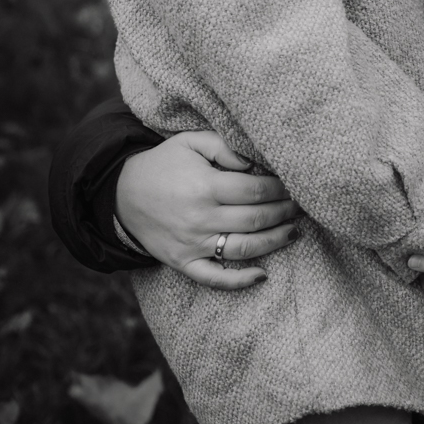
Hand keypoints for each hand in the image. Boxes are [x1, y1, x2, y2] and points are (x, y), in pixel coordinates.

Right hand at [115, 131, 298, 290]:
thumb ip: (224, 146)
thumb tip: (254, 162)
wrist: (122, 193)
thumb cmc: (164, 163)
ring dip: (275, 241)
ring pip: (245, 249)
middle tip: (301, 205)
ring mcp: (193, 244)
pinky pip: (214, 278)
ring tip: (294, 231)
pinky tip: (263, 276)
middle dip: (284, 212)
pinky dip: (239, 282)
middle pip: (256, 219)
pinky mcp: (183, 262)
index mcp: (205, 186)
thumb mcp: (191, 141)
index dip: (281, 188)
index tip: (294, 184)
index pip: (256, 190)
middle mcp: (201, 218)